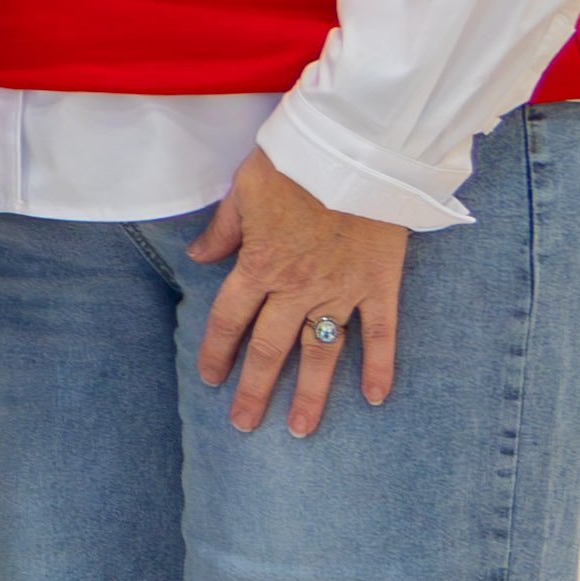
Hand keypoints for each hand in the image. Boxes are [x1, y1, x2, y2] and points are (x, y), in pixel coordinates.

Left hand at [192, 146, 405, 434]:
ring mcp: (341, 290)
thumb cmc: (293, 163)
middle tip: (244, 426)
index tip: (211, 380)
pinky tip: (373, 398)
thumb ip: (225, 230)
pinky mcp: (380, 284)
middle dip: (255, 390)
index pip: (229, 320)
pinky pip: (381, 333)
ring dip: (310, 394)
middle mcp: (297, 287)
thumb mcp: (243, 190)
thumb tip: (199, 256)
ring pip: (321, 352)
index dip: (217, 352)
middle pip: (271, 348)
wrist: (355, 151)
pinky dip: (379, 366)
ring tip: (300, 429)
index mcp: (259, 265)